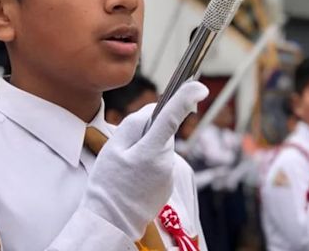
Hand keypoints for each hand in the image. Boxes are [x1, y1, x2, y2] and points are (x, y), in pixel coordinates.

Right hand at [81, 81, 207, 239]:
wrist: (111, 222)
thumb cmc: (108, 183)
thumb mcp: (113, 148)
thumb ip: (134, 123)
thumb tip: (154, 109)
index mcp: (151, 151)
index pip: (172, 117)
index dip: (186, 98)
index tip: (200, 86)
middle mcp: (166, 161)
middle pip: (163, 131)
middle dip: (150, 130)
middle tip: (127, 147)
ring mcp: (170, 174)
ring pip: (162, 146)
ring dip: (149, 147)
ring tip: (129, 166)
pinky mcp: (169, 183)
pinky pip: (161, 161)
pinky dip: (150, 162)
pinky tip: (135, 176)